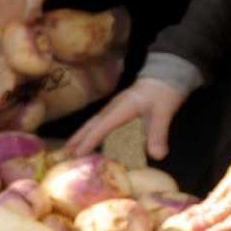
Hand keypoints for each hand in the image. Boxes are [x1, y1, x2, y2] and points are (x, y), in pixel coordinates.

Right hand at [66, 78, 188, 159]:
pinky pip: (101, 124)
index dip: (88, 141)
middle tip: (64, 154)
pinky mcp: (119, 110)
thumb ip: (159, 134)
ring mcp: (114, 108)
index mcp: (121, 109)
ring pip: (93, 124)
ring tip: (70, 150)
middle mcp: (113, 108)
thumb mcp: (164, 112)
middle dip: (77, 139)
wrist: (166, 74)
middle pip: (91, 124)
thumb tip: (157, 156)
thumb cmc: (164, 92)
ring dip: (81, 136)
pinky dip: (92, 133)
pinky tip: (91, 140)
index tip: (77, 154)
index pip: (101, 127)